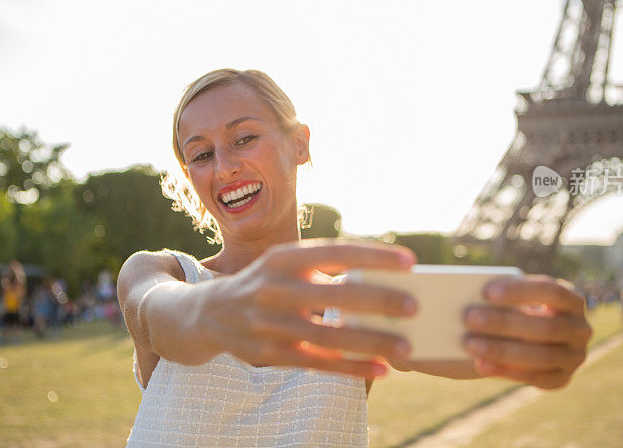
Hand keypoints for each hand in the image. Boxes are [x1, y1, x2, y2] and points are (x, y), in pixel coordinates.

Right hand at [193, 239, 417, 377]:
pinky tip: (380, 370)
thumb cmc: (265, 284)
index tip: (410, 261)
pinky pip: (318, 365)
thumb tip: (379, 283)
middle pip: (335, 296)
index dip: (373, 256)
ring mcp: (269, 324)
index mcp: (282, 258)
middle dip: (377, 301)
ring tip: (406, 347)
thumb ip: (324, 270)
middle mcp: (274, 288)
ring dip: (370, 342)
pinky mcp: (269, 355)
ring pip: (329, 337)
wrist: (208, 313)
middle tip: (414, 306)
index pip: (334, 252)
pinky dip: (351, 369)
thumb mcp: (286, 266)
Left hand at [462, 275, 591, 389]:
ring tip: (469, 344)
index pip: (551, 291)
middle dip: (504, 323)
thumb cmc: (519, 309)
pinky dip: (506, 372)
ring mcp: (575, 357)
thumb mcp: (517, 300)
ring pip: (540, 355)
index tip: (486, 292)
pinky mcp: (562, 378)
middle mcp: (580, 329)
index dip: (520, 291)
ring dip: (502, 350)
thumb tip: (474, 299)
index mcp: (572, 300)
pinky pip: (535, 378)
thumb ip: (504, 299)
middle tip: (469, 317)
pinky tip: (481, 364)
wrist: (530, 338)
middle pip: (544, 326)